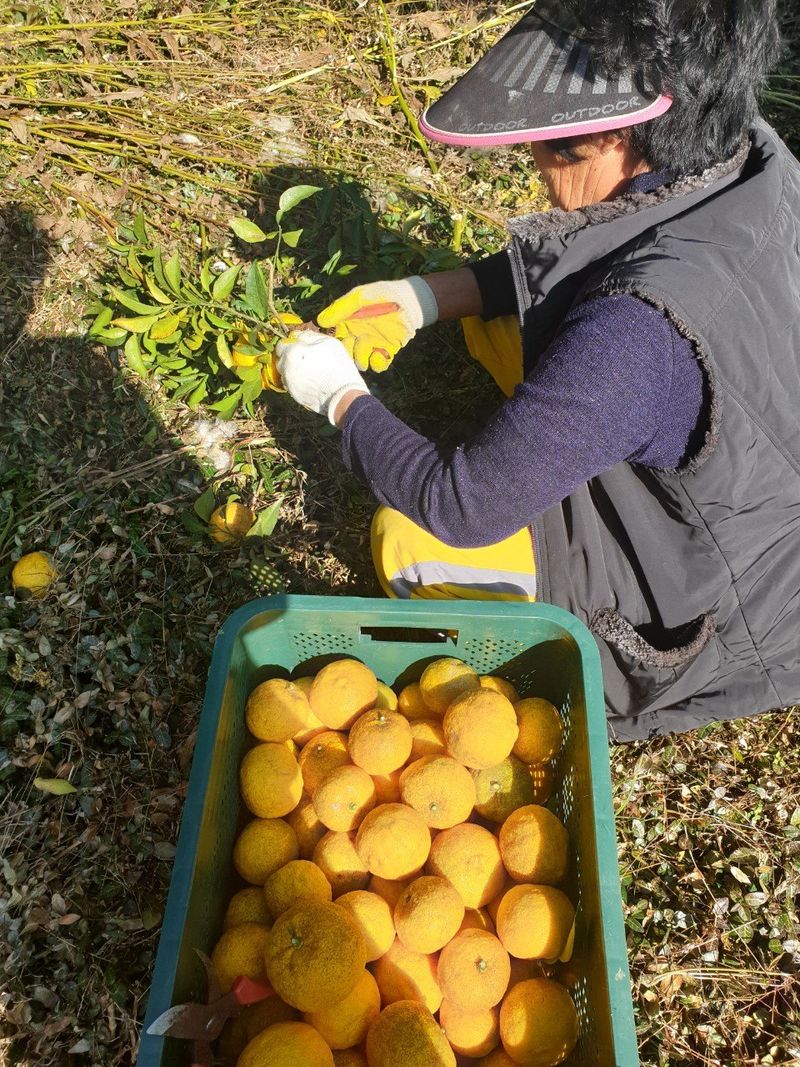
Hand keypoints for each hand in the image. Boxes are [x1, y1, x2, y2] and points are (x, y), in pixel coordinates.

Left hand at [275, 330, 368, 424]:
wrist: (343, 395)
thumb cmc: (337, 365)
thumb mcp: (328, 342)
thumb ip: (309, 336)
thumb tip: (298, 335)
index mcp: (292, 353)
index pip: (281, 345)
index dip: (290, 344)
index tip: (300, 346)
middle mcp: (285, 369)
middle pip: (281, 360)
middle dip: (289, 358)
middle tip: (305, 359)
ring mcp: (289, 384)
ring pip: (285, 374)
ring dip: (292, 370)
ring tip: (308, 371)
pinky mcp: (294, 396)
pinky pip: (291, 385)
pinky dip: (297, 382)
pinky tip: (310, 382)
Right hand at [316, 276, 437, 371]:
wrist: (408, 301)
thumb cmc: (380, 295)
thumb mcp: (358, 298)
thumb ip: (340, 309)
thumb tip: (320, 321)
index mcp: (347, 325)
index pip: (332, 339)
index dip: (329, 344)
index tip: (328, 345)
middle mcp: (356, 337)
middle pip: (344, 354)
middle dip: (345, 354)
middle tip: (350, 346)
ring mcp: (371, 346)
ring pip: (359, 362)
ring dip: (360, 359)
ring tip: (367, 346)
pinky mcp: (386, 352)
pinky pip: (377, 365)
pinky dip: (377, 363)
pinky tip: (378, 354)